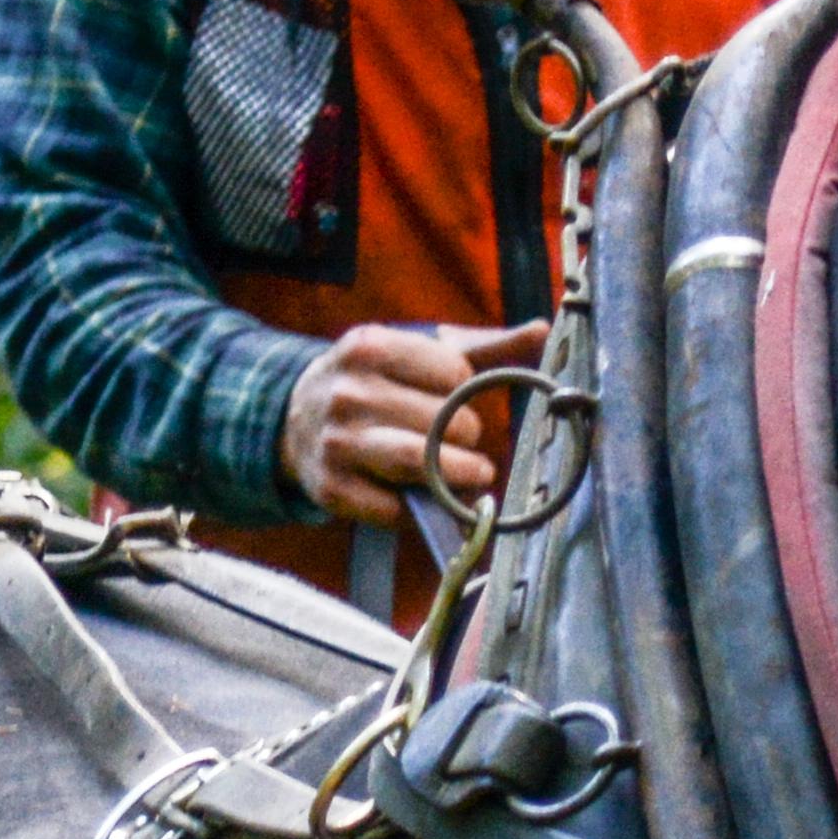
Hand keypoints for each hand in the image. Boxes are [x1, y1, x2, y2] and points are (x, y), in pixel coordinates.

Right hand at [283, 321, 542, 527]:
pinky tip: (432, 498)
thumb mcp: (417, 353)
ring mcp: (336, 442)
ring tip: (477, 475)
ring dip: (458, 475)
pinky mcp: (331, 489)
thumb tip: (544, 329)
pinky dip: (422, 509)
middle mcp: (347, 392)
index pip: (451, 372)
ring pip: (417, 462)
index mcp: (369, 346)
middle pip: (440, 420)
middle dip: (467, 435)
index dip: (466, 389)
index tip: (460, 396)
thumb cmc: (374, 382)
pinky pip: (392, 508)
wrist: (293, 419)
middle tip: (471, 442)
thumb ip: (482, 347)